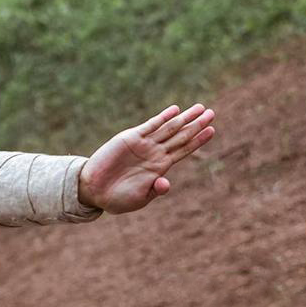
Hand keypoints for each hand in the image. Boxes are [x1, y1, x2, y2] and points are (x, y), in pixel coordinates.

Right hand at [78, 103, 215, 213]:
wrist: (93, 190)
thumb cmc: (117, 198)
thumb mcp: (139, 198)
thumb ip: (155, 190)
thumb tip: (166, 183)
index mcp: (160, 168)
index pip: (184, 150)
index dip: (198, 140)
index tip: (212, 130)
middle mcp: (155, 153)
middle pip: (181, 135)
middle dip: (196, 124)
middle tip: (212, 113)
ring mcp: (144, 144)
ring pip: (169, 128)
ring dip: (185, 118)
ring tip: (200, 108)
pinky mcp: (130, 138)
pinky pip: (150, 125)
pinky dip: (163, 117)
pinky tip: (175, 110)